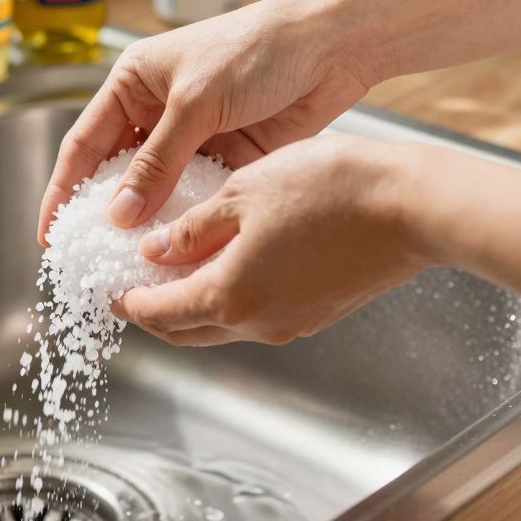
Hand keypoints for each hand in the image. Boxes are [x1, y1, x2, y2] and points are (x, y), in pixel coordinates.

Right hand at [36, 0, 380, 244]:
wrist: (332, 46)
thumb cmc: (258, 48)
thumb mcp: (196, 103)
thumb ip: (158, 163)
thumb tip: (120, 214)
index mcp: (132, 85)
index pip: (84, 146)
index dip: (63, 192)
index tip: (52, 235)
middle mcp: (156, 113)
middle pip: (117, 175)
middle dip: (104, 216)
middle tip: (89, 260)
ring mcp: (192, 139)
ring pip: (157, 193)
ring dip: (148, 226)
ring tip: (132, 266)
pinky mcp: (227, 159)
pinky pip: (196, 200)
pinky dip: (187, 224)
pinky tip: (180, 253)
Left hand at [112, 136, 429, 345]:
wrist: (413, 207)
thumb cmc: (330, 190)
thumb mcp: (242, 193)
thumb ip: (191, 229)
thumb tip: (154, 250)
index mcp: (228, 295)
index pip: (157, 313)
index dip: (126, 301)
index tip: (107, 288)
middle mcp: (257, 322)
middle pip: (186, 330)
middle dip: (153, 312)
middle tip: (132, 286)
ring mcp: (292, 323)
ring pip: (223, 324)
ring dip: (192, 305)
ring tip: (175, 270)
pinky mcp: (318, 312)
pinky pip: (257, 313)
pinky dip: (230, 298)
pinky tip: (227, 264)